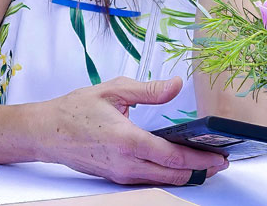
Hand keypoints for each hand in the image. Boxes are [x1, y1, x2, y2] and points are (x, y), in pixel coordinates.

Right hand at [34, 76, 227, 184]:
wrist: (46, 132)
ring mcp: (120, 174)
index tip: (219, 156)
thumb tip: (176, 85)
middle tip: (220, 162)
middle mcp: (126, 163)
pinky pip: (148, 180)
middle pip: (172, 175)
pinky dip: (166, 174)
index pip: (173, 156)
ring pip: (161, 181)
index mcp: (128, 140)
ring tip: (203, 163)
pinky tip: (175, 163)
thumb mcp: (114, 90)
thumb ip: (149, 90)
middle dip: (200, 170)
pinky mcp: (116, 177)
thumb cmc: (75, 110)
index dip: (200, 159)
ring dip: (184, 174)